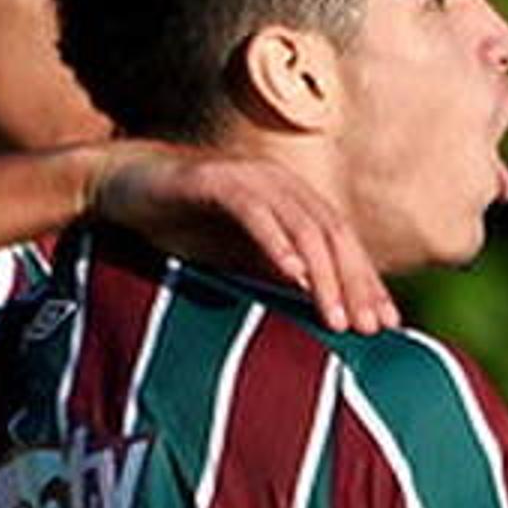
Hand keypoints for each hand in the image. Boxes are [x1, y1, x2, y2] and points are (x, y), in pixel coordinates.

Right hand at [92, 147, 396, 334]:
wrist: (121, 186)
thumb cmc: (181, 223)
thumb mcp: (237, 256)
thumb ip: (276, 273)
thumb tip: (319, 313)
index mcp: (291, 200)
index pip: (342, 244)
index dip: (367, 283)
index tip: (386, 326)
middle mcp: (279, 184)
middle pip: (332, 235)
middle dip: (355, 284)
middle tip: (369, 329)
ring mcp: (248, 178)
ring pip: (301, 226)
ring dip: (323, 274)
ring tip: (335, 317)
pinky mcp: (213, 180)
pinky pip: (253, 212)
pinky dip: (275, 243)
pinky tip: (291, 276)